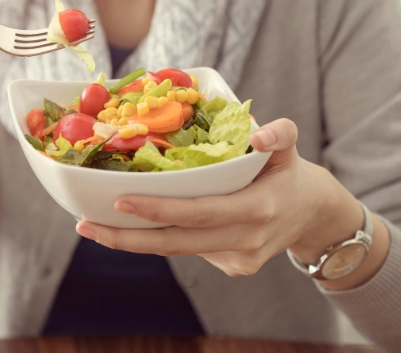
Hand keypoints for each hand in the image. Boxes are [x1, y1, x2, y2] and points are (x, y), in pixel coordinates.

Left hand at [76, 118, 383, 286]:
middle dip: (127, 238)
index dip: (158, 210)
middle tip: (86, 224)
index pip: (198, 213)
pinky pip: (189, 249)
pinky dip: (162, 236)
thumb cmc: (289, 174)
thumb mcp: (291, 148)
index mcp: (256, 210)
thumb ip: (280, 134)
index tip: (120, 202)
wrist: (314, 216)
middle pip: (176, 243)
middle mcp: (244, 240)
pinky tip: (139, 224)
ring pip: (177, 250)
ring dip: (135, 240)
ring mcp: (238, 259)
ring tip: (95, 225)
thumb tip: (260, 134)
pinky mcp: (232, 267)